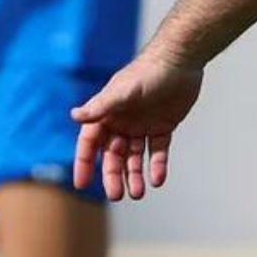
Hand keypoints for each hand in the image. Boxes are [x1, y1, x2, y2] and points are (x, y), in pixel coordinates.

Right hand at [72, 51, 204, 200]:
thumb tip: (75, 116)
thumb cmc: (148, 72)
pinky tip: (158, 180)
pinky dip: (157, 166)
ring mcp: (142, 126)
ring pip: (134, 157)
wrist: (181, 60)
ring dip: (135, 175)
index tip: (81, 184)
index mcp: (106, 114)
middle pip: (113, 155)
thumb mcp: (123, 90)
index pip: (90, 143)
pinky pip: (157, 151)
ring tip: (138, 194)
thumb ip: (101, 106)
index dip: (85, 163)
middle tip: (117, 195)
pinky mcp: (163, 127)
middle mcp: (121, 122)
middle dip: (113, 175)